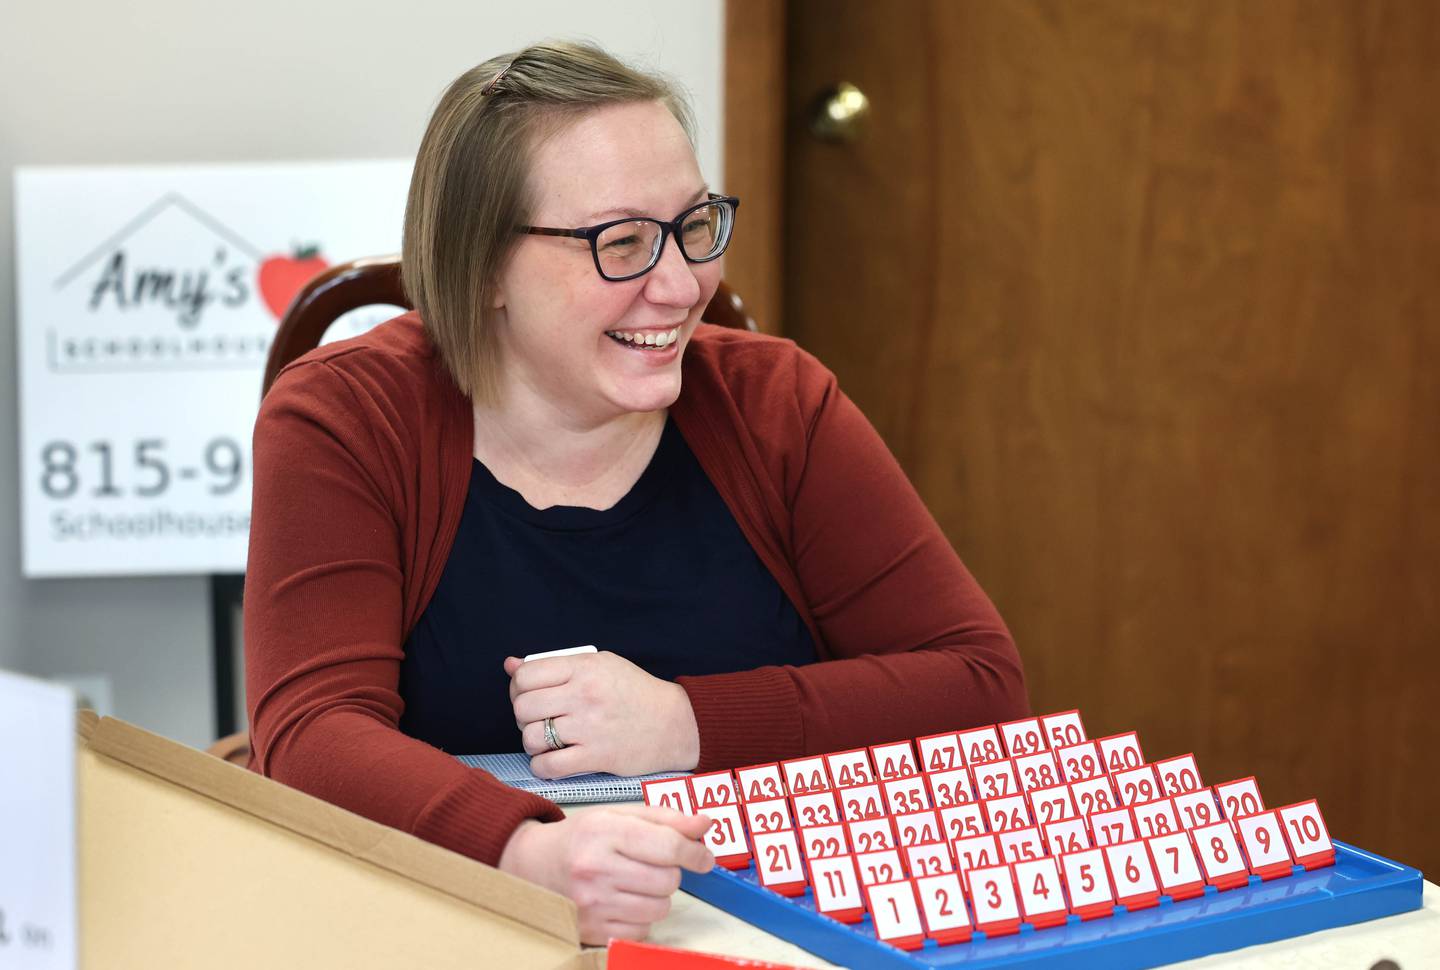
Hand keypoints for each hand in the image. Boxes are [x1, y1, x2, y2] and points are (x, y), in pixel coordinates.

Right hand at [498, 805, 713, 944]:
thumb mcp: (618, 815)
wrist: (532, 864)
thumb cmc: (581, 837)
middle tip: (654, 864)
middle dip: (671, 872)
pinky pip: (641, 931)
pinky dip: (642, 918)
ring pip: (659, 908)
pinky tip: (625, 902)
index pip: (668, 846)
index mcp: (604, 832)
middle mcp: (595, 869)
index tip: (704, 855)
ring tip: (636, 882)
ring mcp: (591, 904)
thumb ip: (665, 818)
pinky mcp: (590, 931)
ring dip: (658, 896)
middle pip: (668, 880)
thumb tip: (705, 824)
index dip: (695, 851)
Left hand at [505, 651, 700, 777]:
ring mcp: (590, 727)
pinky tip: (552, 760)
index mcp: (585, 667)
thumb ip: (555, 665)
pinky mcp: (596, 756)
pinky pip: (548, 766)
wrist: (674, 723)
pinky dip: (542, 766)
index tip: (528, 694)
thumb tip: (510, 665)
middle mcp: (585, 695)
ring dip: (533, 742)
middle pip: (523, 707)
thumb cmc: (634, 693)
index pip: (526, 675)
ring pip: (532, 737)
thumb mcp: (600, 665)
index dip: (518, 686)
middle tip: (538, 719)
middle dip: (523, 716)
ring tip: (547, 740)